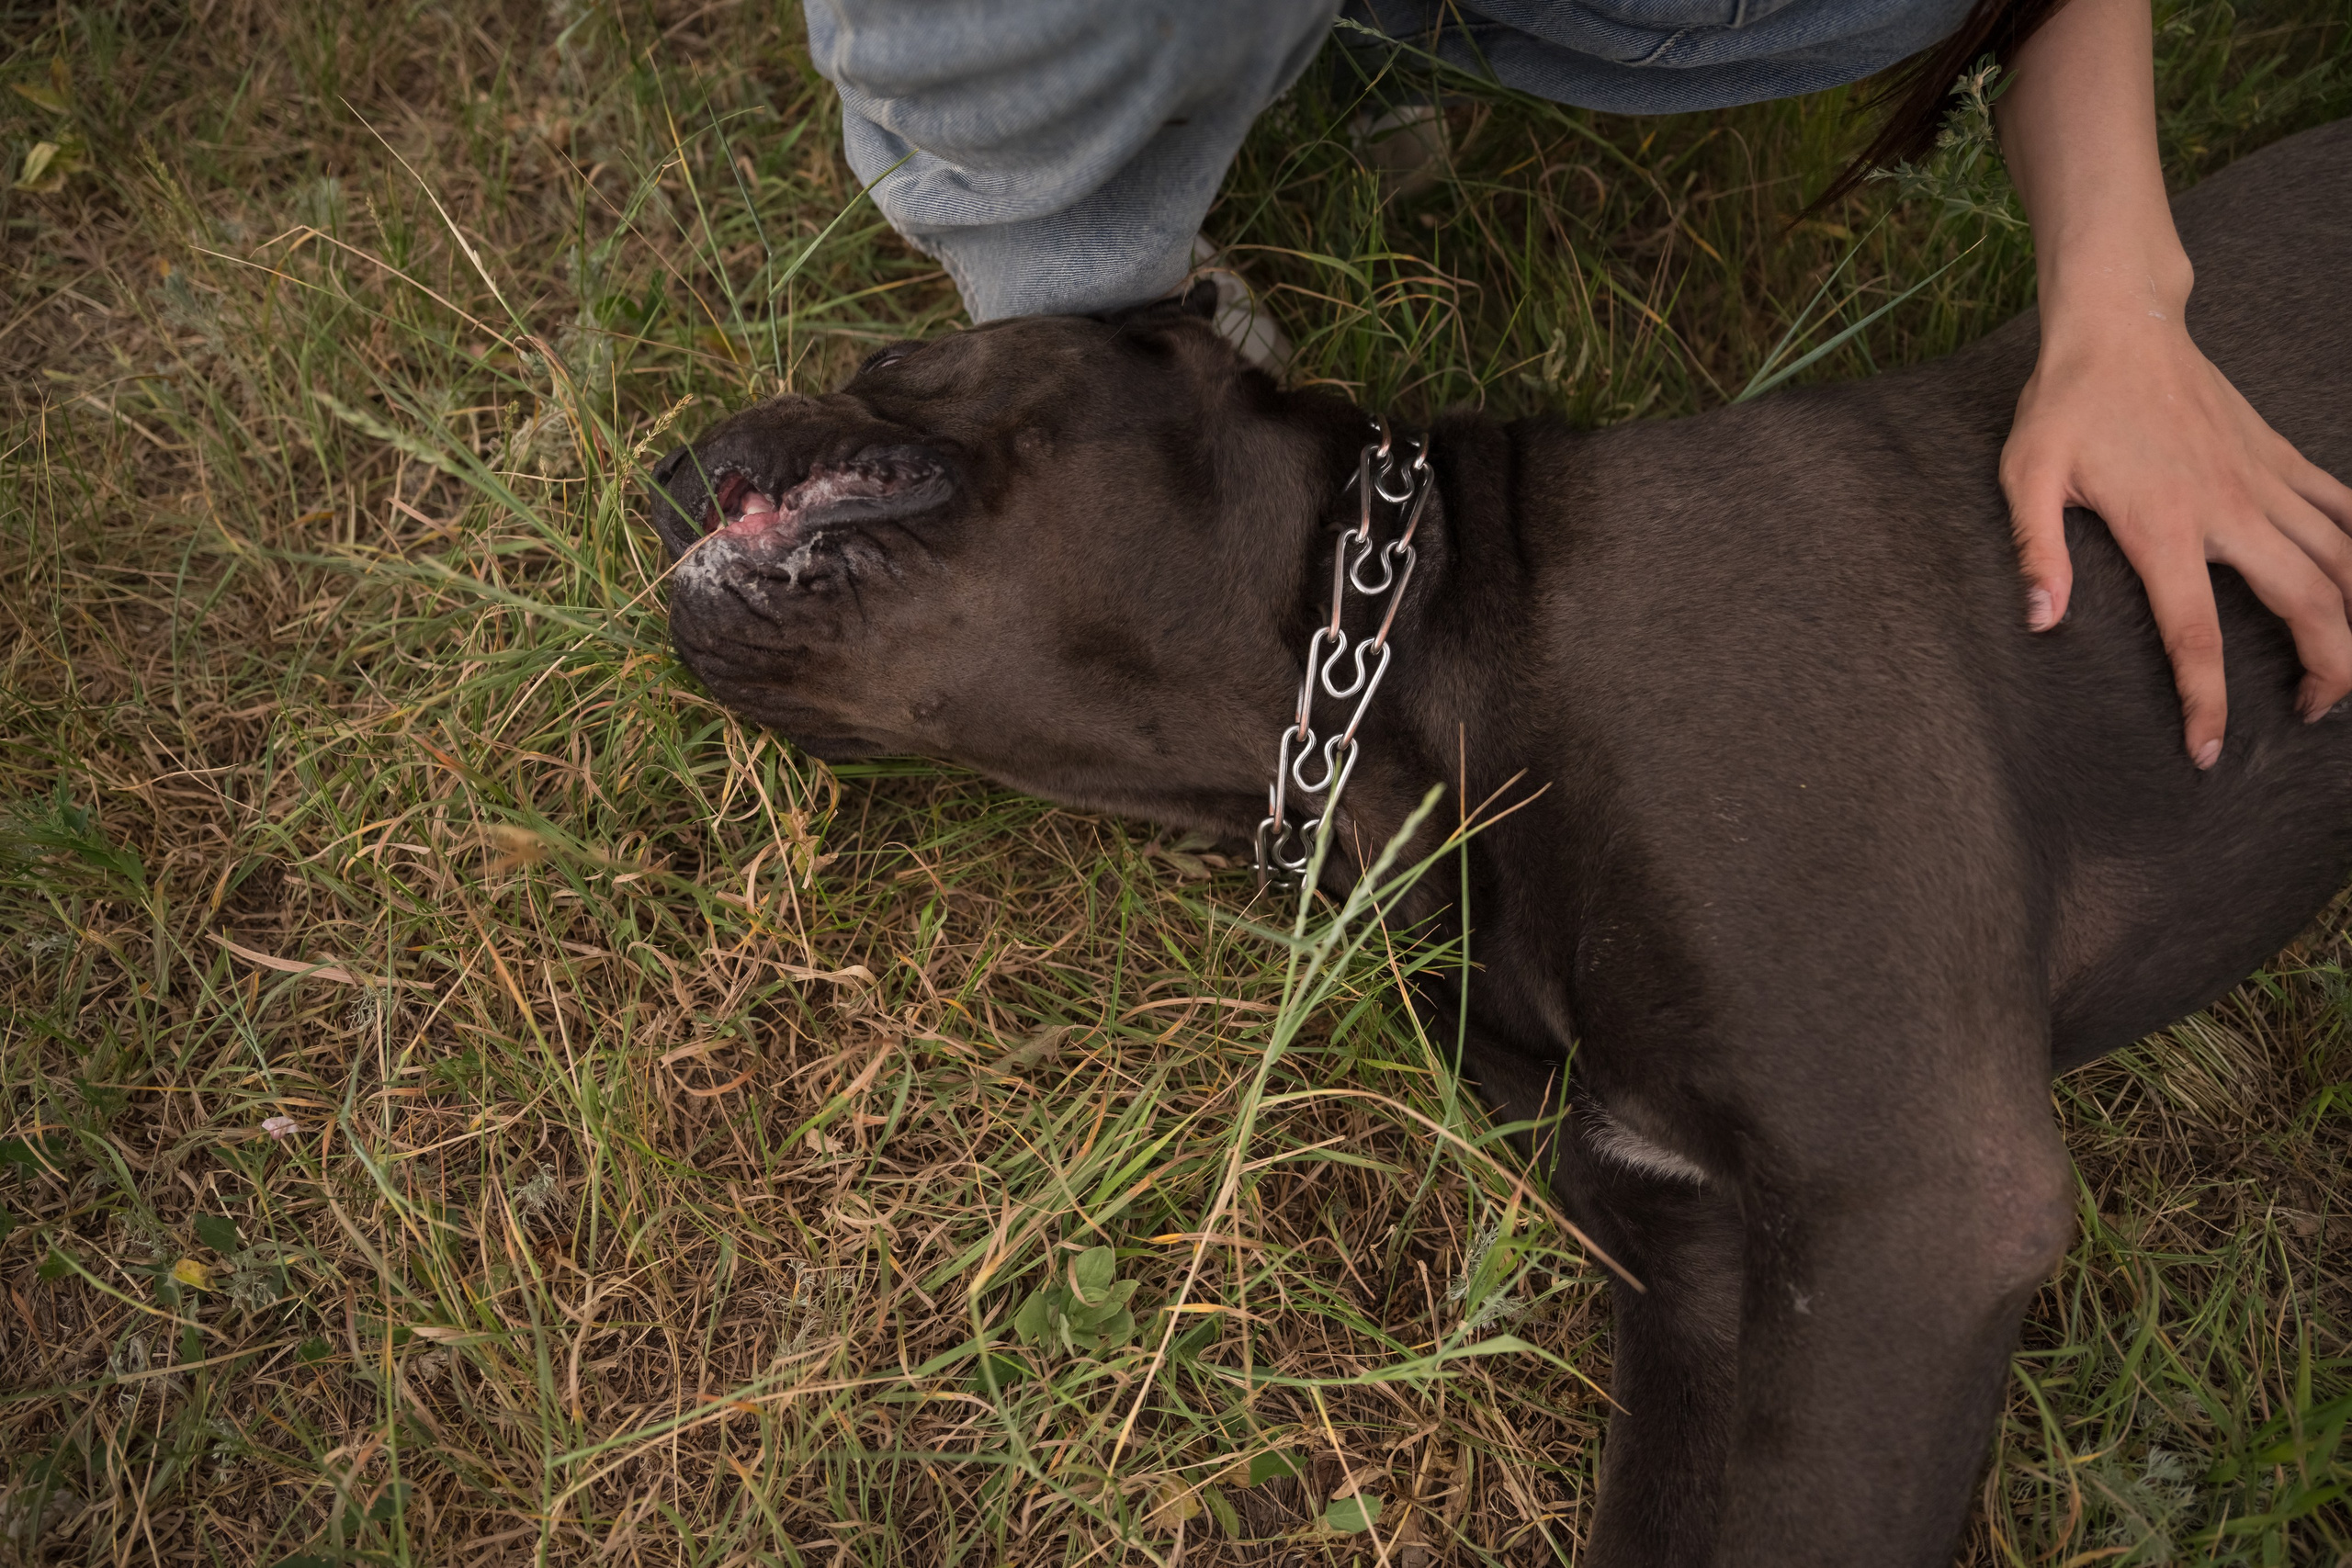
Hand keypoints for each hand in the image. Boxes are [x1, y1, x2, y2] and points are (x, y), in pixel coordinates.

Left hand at [1992, 0, 2351, 767]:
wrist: (2120, 326)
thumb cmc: (2066, 407)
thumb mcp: (2027, 478)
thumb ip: (2035, 552)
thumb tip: (2042, 622)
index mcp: (2163, 528)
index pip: (2195, 634)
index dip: (2207, 699)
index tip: (2210, 752)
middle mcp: (2228, 509)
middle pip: (2308, 602)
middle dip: (2329, 666)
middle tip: (2313, 712)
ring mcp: (2263, 482)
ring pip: (2343, 560)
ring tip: (2340, 664)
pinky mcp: (2280, 457)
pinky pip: (2343, 509)